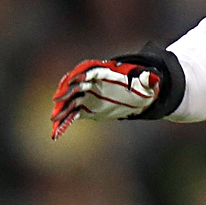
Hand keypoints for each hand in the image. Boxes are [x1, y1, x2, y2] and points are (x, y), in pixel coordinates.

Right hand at [50, 49, 180, 138]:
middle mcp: (90, 82)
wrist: (137, 94)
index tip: (72, 81)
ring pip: (70, 102)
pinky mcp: (85, 108)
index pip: (87, 70)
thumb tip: (152, 76)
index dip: (79, 75)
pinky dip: (64, 123)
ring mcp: (86, 95)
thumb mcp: (146, 82)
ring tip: (53, 122)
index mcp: (103, 72)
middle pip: (74, 86)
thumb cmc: (141, 85)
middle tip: (56, 101)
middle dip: (65, 93)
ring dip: (61, 111)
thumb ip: (147, 78)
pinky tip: (56, 134)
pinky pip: (72, 115)